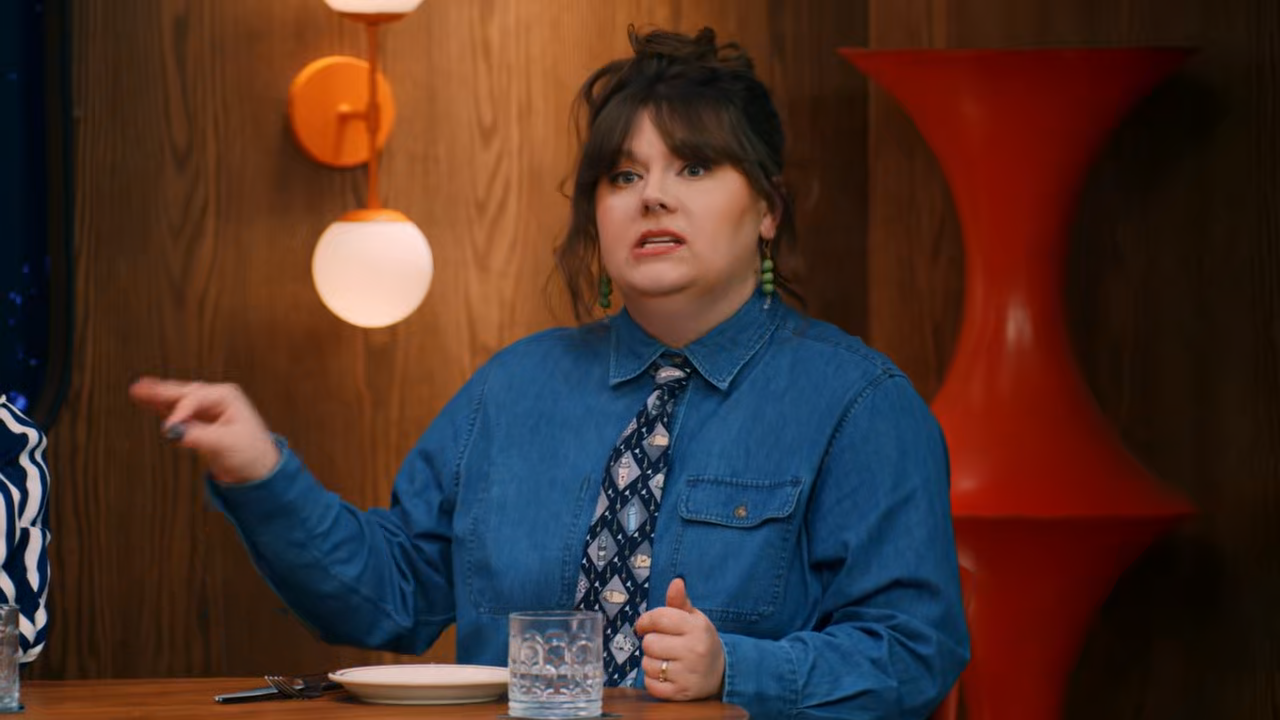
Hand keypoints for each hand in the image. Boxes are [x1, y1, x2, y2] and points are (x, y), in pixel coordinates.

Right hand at [128, 377, 280, 484]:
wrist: (259, 468)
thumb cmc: (250, 454)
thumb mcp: (225, 444)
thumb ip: (198, 436)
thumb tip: (174, 430)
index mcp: (226, 397)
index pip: (195, 399)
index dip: (179, 412)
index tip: (168, 428)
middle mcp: (217, 398)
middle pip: (183, 392)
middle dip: (161, 391)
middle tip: (139, 387)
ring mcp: (208, 409)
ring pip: (178, 399)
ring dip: (158, 396)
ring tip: (137, 389)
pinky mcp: (201, 422)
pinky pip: (178, 411)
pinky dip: (163, 408)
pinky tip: (148, 402)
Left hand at [634, 578, 724, 701]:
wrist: (721, 672)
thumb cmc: (700, 640)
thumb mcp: (693, 618)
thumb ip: (680, 602)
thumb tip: (676, 582)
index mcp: (696, 627)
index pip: (659, 618)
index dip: (645, 621)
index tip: (644, 625)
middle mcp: (694, 651)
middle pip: (649, 643)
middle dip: (651, 643)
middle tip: (662, 645)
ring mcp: (688, 674)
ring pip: (647, 665)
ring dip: (651, 662)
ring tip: (665, 660)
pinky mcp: (681, 694)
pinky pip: (651, 685)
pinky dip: (653, 680)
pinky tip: (665, 675)